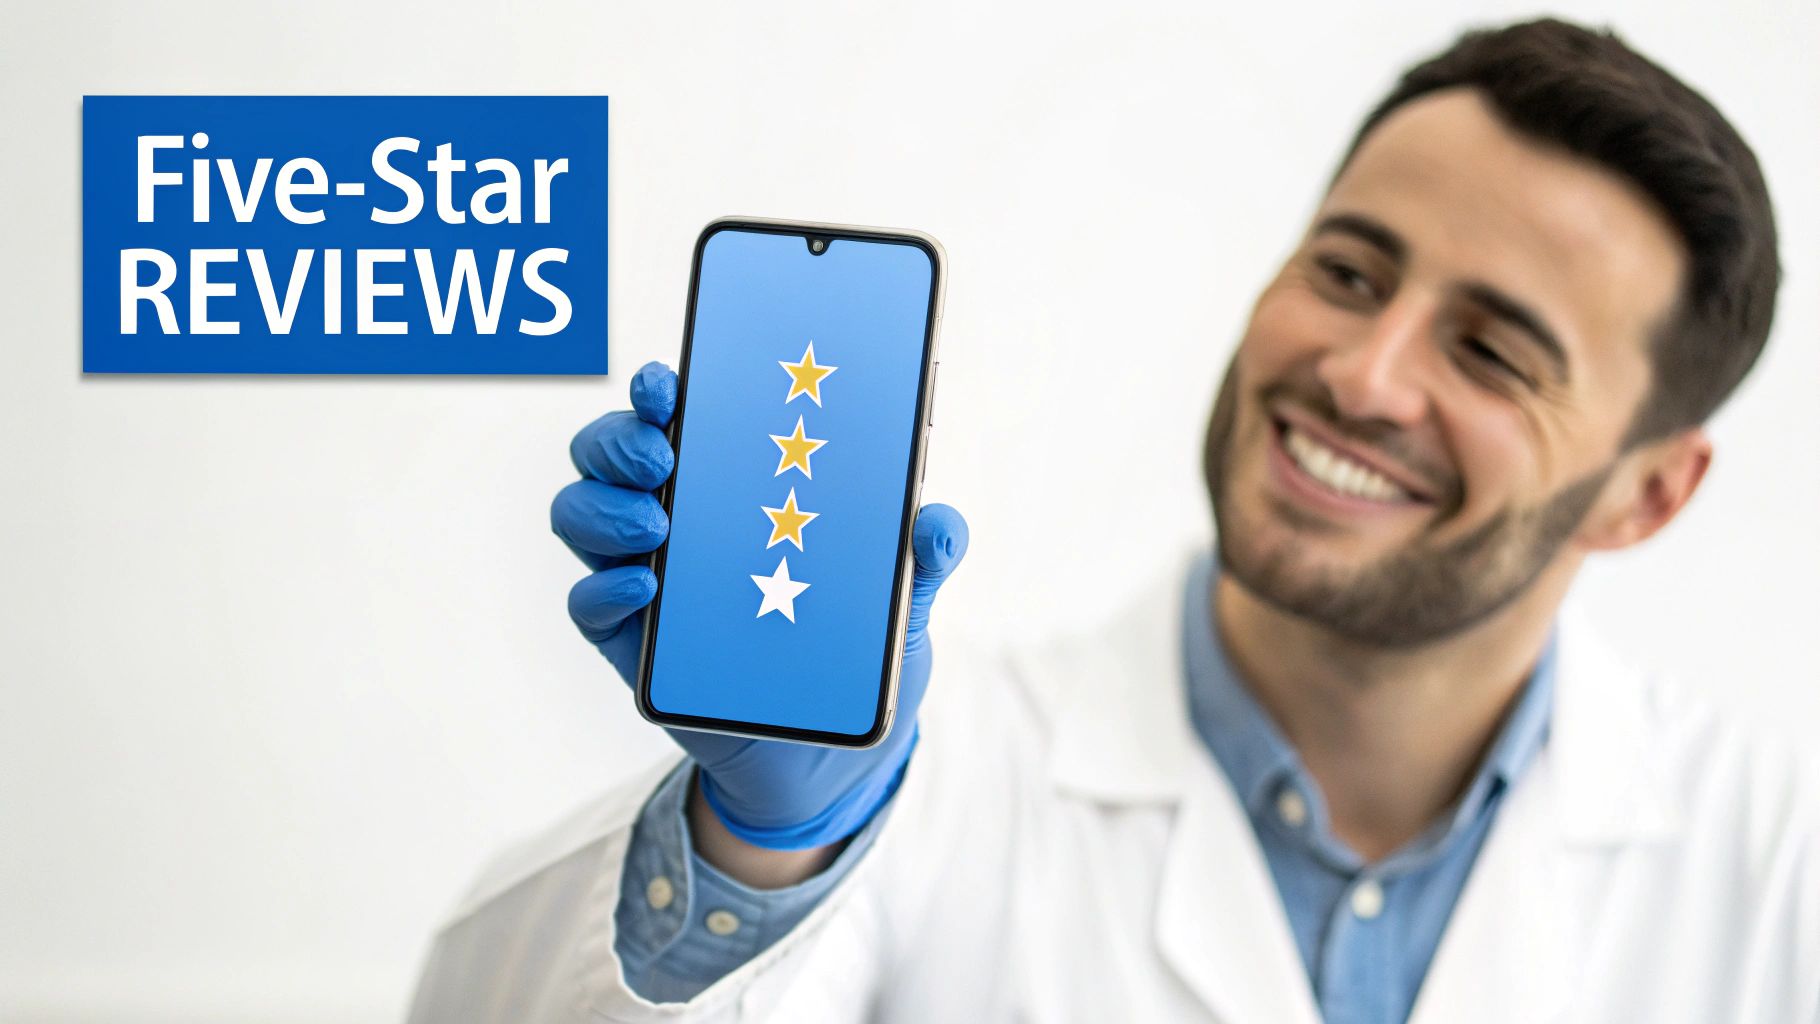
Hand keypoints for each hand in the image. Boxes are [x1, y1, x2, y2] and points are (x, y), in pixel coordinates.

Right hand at [553, 360, 967, 849]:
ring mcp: (643, 574)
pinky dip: (603, 590)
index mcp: (728, 477)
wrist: (830, 747)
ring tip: (658, 528)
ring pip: (579, 514)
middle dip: (620, 439)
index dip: (657, 389)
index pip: (672, 412)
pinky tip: (642, 591)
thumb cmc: (852, 643)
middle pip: (607, 452)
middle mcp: (671, 512)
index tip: (670, 384)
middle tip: (665, 457)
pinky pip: (586, 604)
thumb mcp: (900, 595)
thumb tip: (936, 524)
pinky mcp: (630, 641)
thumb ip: (924, 552)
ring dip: (604, 509)